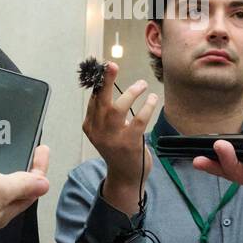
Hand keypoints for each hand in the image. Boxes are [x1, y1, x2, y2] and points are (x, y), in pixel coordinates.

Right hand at [82, 61, 157, 216]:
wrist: (126, 178)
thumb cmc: (118, 150)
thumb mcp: (105, 133)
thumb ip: (103, 115)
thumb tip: (104, 87)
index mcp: (90, 127)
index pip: (94, 100)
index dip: (100, 83)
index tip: (106, 68)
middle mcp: (98, 132)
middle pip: (101, 101)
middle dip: (106, 81)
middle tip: (112, 65)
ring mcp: (113, 138)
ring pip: (118, 108)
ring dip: (131, 93)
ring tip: (142, 84)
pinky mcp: (129, 143)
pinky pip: (138, 119)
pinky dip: (147, 106)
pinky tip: (152, 99)